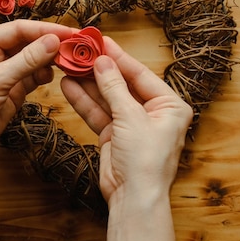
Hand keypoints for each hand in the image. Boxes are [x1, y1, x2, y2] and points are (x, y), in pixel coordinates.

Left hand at [0, 19, 73, 156]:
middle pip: (29, 42)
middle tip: (75, 46)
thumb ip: (26, 61)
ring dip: (50, 60)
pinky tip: (53, 75)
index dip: (46, 30)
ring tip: (68, 61)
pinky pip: (34, 76)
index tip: (69, 33)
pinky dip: (45, 75)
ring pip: (34, 59)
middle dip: (51, 44)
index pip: (20, 29)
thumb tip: (53, 41)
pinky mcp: (14, 88)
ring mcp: (6, 71)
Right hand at [60, 37, 193, 203]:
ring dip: (88, 84)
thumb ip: (114, 88)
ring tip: (69, 66)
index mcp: (170, 105)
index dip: (119, 58)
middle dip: (100, 71)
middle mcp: (153, 113)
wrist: (134, 198)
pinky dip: (84, 101)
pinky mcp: (115, 135)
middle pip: (122, 85)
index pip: (140, 75)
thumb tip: (102, 62)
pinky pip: (98, 113)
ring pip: (107, 98)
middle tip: (80, 53)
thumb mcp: (130, 117)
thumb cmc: (145, 160)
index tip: (100, 42)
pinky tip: (69, 86)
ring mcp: (132, 124)